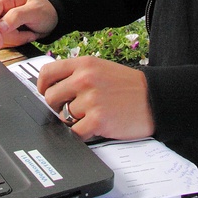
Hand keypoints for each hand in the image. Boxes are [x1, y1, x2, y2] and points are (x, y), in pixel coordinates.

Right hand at [0, 0, 57, 47]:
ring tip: (29, 33)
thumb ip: (17, 16)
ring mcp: (1, 18)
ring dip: (15, 39)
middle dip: (10, 36)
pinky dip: (16, 42)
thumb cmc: (45, 9)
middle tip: (27, 34)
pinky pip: (4, 40)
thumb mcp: (35, 11)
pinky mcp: (4, 29)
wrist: (52, 15)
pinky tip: (26, 35)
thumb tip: (0, 27)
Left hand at [38, 56, 153, 141]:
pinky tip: (95, 127)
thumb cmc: (129, 86)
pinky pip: (75, 132)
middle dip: (58, 106)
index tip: (45, 93)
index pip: (47, 72)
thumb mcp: (101, 68)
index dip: (42, 86)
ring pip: (63, 116)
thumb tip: (52, 87)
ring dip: (74, 120)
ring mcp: (90, 99)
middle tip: (74, 109)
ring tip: (92, 116)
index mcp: (84, 64)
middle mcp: (85, 79)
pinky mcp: (97, 120)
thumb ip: (77, 74)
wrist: (155, 98)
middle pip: (50, 97)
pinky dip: (82, 133)